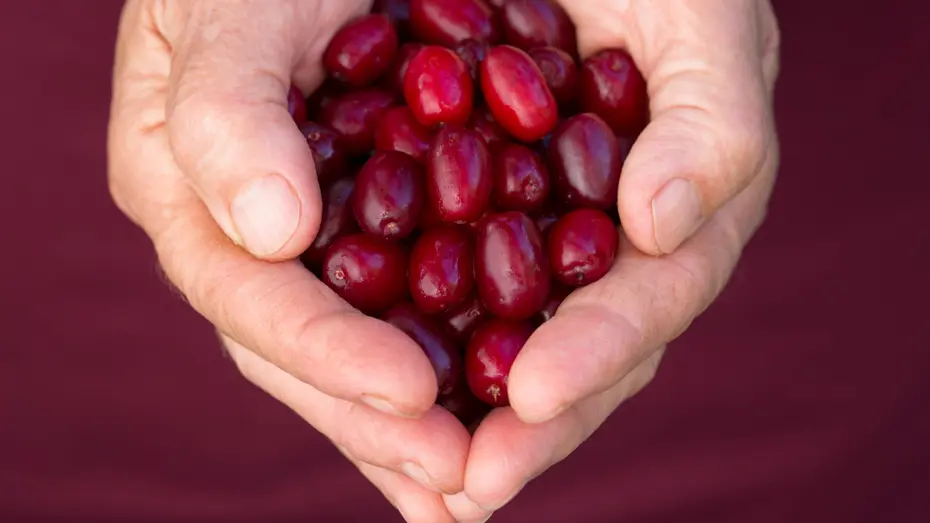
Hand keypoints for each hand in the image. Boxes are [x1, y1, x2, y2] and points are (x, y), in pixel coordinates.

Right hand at [106, 1, 475, 520]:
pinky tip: (485, 428)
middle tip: (459, 479)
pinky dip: (443, 375)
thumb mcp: (225, 10)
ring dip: (409, 428)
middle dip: (375, 422)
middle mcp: (245, 237)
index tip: (409, 397)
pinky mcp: (368, 237)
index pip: (249, 296)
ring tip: (474, 489)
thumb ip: (226, 112)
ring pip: (353, 351)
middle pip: (301, 354)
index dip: (324, 354)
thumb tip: (270, 234)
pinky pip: (403, 315)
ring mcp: (307, 245)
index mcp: (185, 191)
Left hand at [445, 0, 780, 518]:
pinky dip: (414, 352)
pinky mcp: (468, 217)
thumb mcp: (703, 24)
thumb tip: (657, 230)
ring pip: (508, 342)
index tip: (535, 401)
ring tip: (428, 485)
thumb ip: (710, 124)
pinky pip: (442, 294)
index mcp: (679, 208)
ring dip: (463, 416)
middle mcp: (610, 242)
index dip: (598, 354)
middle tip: (469, 486)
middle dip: (529, 426)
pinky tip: (380, 408)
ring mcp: (540, 236)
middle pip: (576, 352)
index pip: (649, 301)